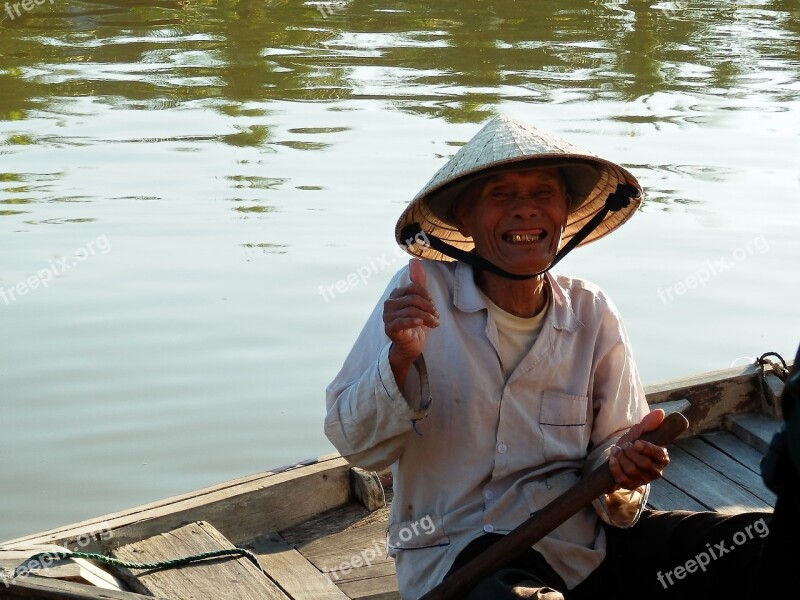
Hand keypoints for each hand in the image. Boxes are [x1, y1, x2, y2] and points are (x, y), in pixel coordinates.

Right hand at [383, 259, 438, 386]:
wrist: (410, 346)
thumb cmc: (415, 323)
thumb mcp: (420, 302)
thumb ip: (418, 282)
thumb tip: (414, 260)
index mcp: (395, 295)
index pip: (414, 288)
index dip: (427, 297)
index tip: (434, 307)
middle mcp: (389, 304)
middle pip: (413, 299)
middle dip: (429, 307)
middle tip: (437, 317)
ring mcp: (387, 316)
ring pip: (411, 310)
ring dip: (427, 317)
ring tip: (435, 324)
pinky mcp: (389, 329)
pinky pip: (403, 321)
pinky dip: (414, 321)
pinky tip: (422, 324)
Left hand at [608, 409, 670, 490]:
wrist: (619, 456)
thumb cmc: (632, 444)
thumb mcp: (638, 433)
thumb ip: (648, 423)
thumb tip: (660, 412)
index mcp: (662, 457)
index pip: (659, 455)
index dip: (647, 449)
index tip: (636, 442)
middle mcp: (656, 471)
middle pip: (644, 464)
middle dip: (630, 453)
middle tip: (624, 445)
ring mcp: (643, 480)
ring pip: (633, 471)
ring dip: (621, 459)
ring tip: (616, 449)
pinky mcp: (631, 485)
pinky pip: (623, 480)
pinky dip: (615, 468)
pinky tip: (612, 459)